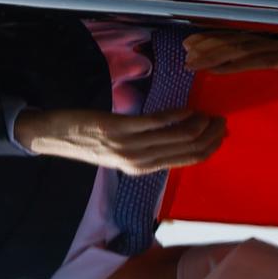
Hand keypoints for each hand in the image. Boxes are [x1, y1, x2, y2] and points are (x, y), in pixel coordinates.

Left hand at [15, 107, 225, 175]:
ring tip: (210, 114)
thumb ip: (146, 148)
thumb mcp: (120, 152)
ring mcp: (128, 147)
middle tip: (223, 121)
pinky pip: (154, 123)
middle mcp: (138, 162)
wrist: (54, 136)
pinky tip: (189, 109)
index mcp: (141, 169)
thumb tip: (176, 135)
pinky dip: (175, 115)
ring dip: (198, 124)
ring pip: (175, 138)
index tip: (222, 133)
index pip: (185, 161)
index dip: (208, 148)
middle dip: (209, 135)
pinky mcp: (118, 129)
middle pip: (185, 150)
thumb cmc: (88, 141)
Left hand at [184, 30, 277, 72]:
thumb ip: (241, 51)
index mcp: (255, 33)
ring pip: (237, 48)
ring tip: (194, 64)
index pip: (226, 33)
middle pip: (228, 40)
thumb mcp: (261, 51)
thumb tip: (212, 57)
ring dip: (213, 56)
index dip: (206, 37)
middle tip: (186, 56)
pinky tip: (217, 70)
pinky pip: (253, 61)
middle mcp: (261, 35)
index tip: (187, 43)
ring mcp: (271, 45)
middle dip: (205, 47)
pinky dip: (233, 65)